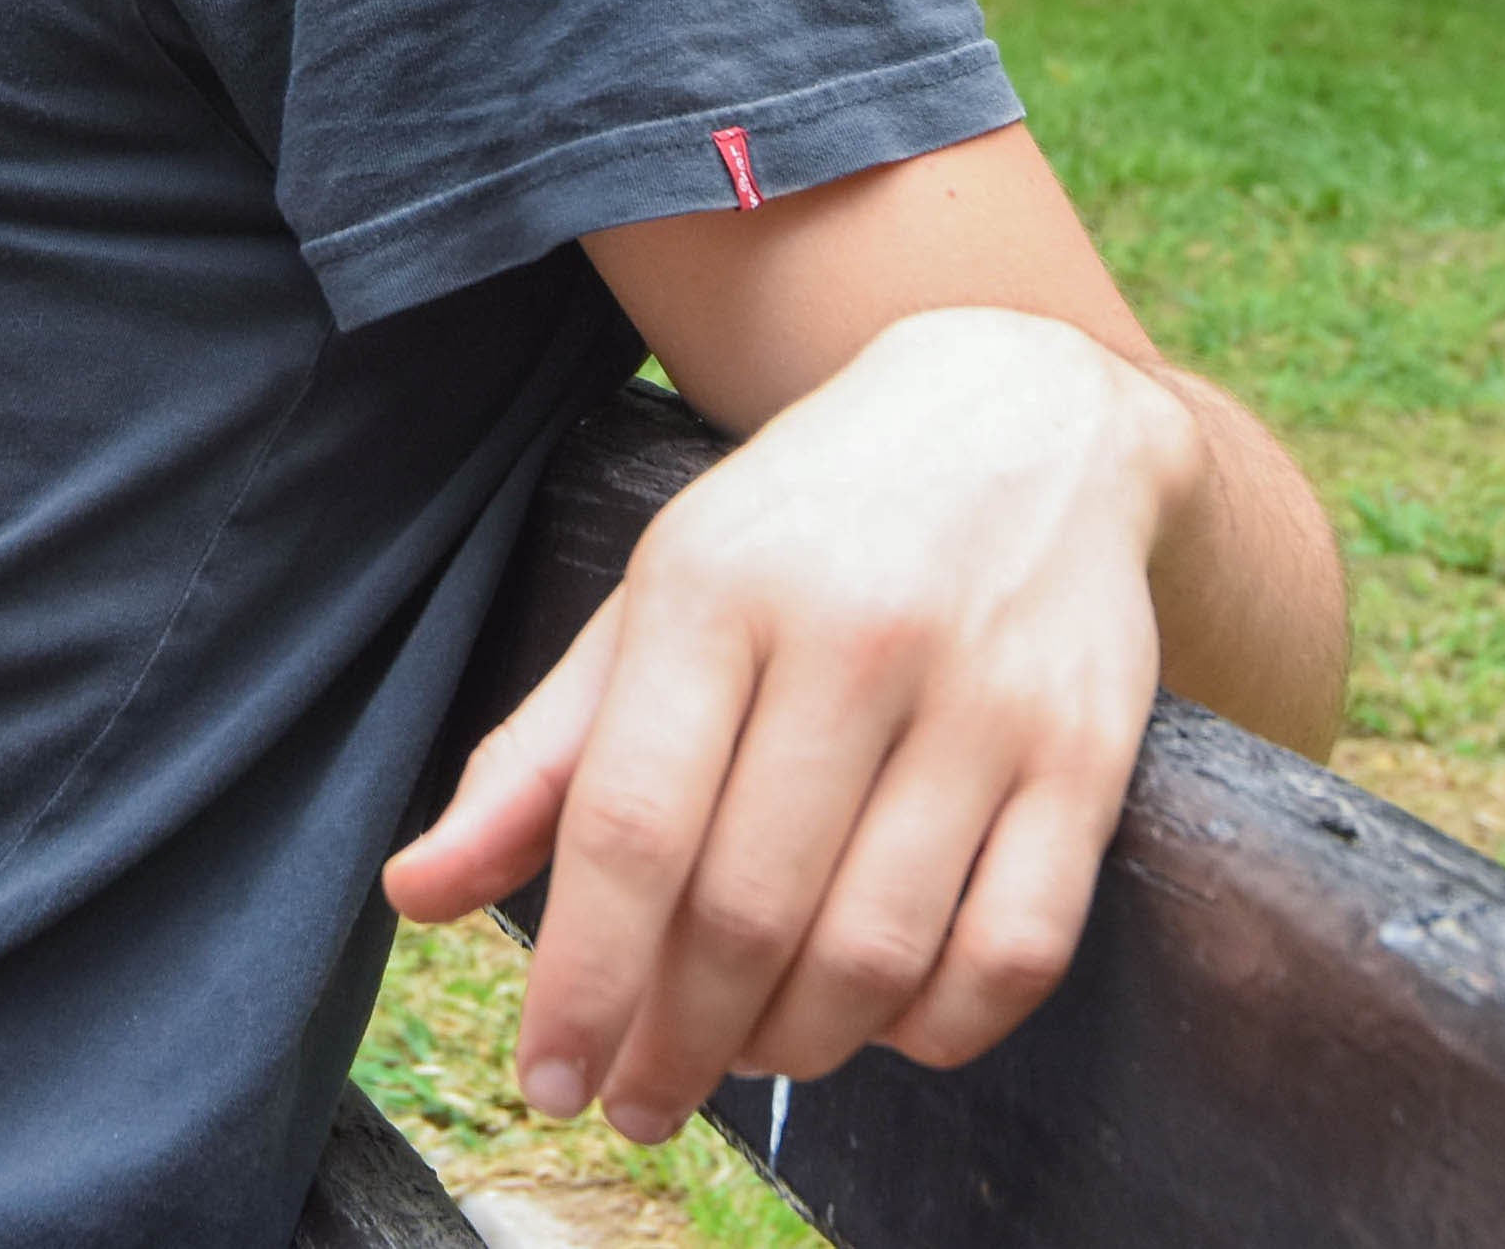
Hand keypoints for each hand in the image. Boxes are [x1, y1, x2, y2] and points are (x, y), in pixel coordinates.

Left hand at [382, 308, 1196, 1141]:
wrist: (1022, 410)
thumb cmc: (806, 527)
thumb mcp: (655, 602)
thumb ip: (538, 757)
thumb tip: (414, 895)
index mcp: (715, 588)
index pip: (629, 825)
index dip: (581, 979)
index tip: (551, 1079)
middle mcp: (854, 636)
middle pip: (743, 908)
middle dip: (675, 1040)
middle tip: (644, 1094)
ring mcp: (986, 696)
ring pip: (873, 950)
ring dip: (794, 1046)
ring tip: (750, 1050)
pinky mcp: (1090, 749)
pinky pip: (1014, 950)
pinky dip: (937, 1027)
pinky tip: (883, 1021)